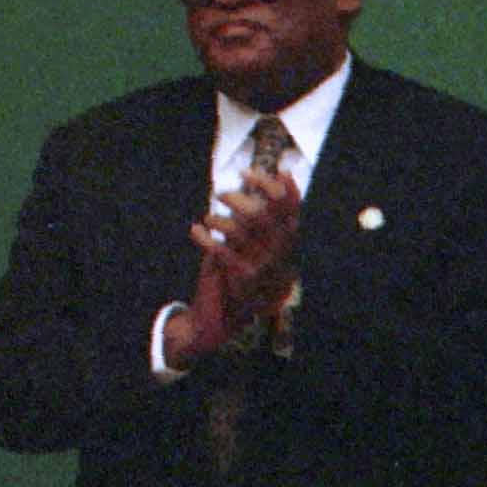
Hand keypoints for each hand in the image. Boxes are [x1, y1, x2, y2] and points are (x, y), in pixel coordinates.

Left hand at [170, 165, 302, 364]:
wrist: (229, 314)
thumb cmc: (244, 266)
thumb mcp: (257, 239)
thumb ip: (266, 212)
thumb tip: (275, 174)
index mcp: (290, 240)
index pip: (291, 207)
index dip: (272, 185)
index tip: (246, 172)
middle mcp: (281, 252)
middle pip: (262, 215)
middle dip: (237, 199)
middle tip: (219, 195)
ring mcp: (264, 266)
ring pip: (241, 231)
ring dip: (218, 220)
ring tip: (208, 220)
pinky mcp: (243, 278)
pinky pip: (222, 251)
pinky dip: (205, 238)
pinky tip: (195, 231)